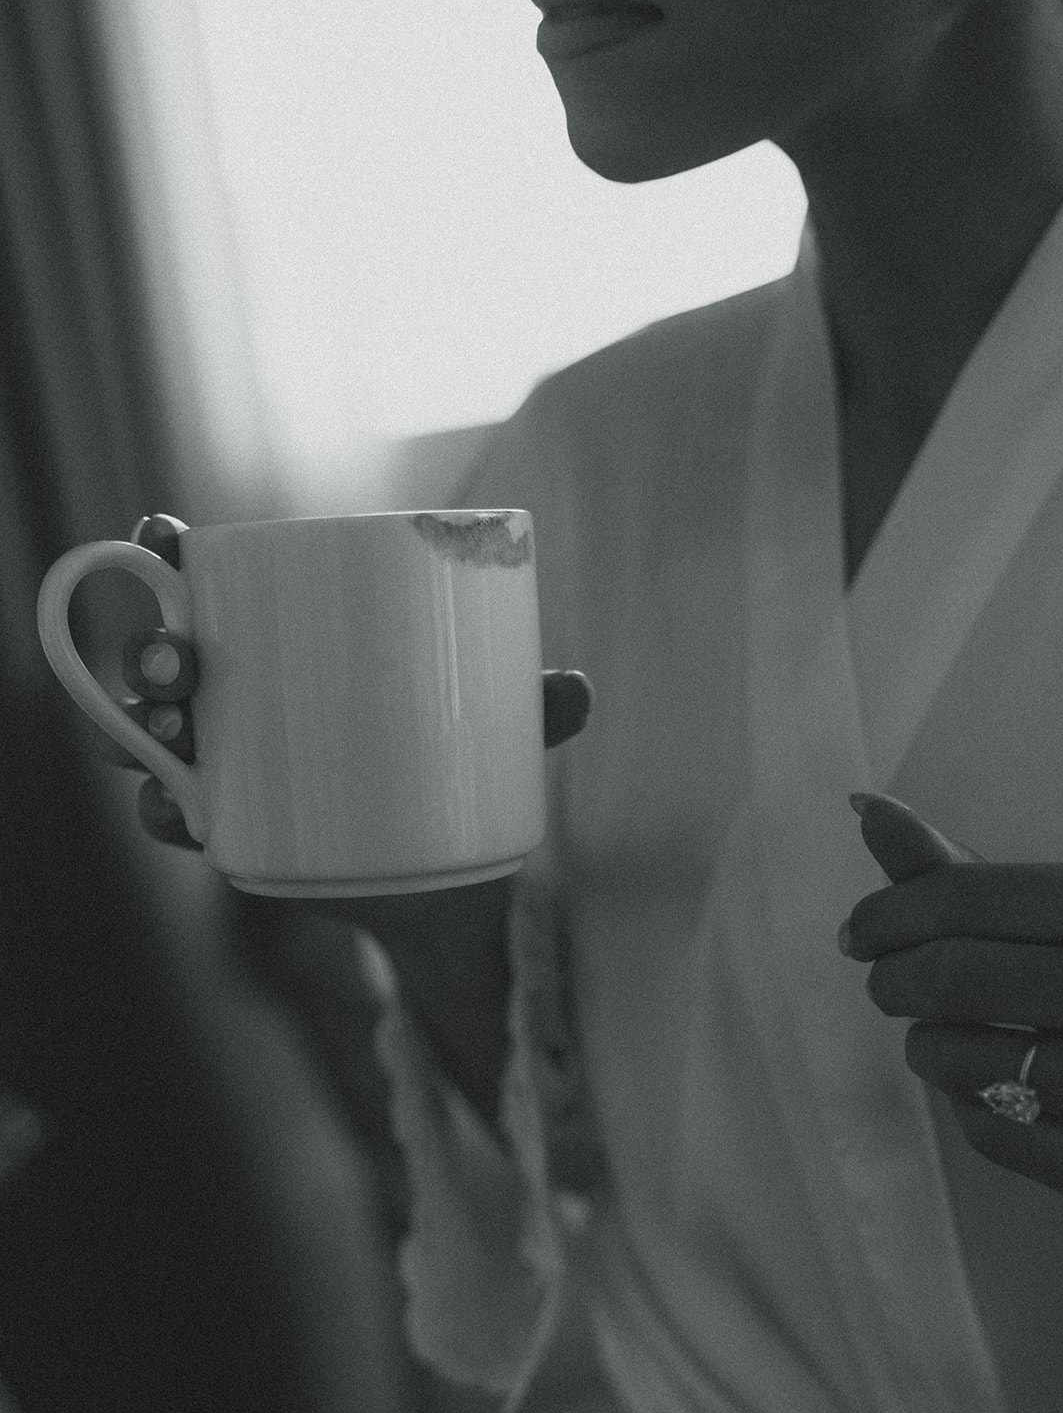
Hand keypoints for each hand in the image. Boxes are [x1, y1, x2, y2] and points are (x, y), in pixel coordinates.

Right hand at [98, 515, 593, 850]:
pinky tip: (175, 807)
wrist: (447, 879)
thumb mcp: (499, 731)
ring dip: (136, 725)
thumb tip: (576, 688)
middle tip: (181, 665)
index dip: (163, 550)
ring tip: (170, 731)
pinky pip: (172, 812)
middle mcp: (237, 695)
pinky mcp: (231, 827)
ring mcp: (226, 762)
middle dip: (150, 650)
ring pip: (148, 731)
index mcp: (284, 641)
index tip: (161, 532)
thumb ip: (534, 708)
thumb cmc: (457, 767)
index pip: (207, 581)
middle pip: (163, 655)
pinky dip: (160, 807)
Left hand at [838, 792, 1062, 1232]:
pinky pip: (991, 1132)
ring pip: (962, 1059)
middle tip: (884, 985)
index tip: (859, 933)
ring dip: (928, 1048)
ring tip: (948, 1040)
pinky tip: (998, 1093)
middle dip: (894, 979)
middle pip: (958, 975)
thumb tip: (863, 805)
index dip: (889, 914)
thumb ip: (957, 870)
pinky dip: (969, 1108)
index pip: (968, 894)